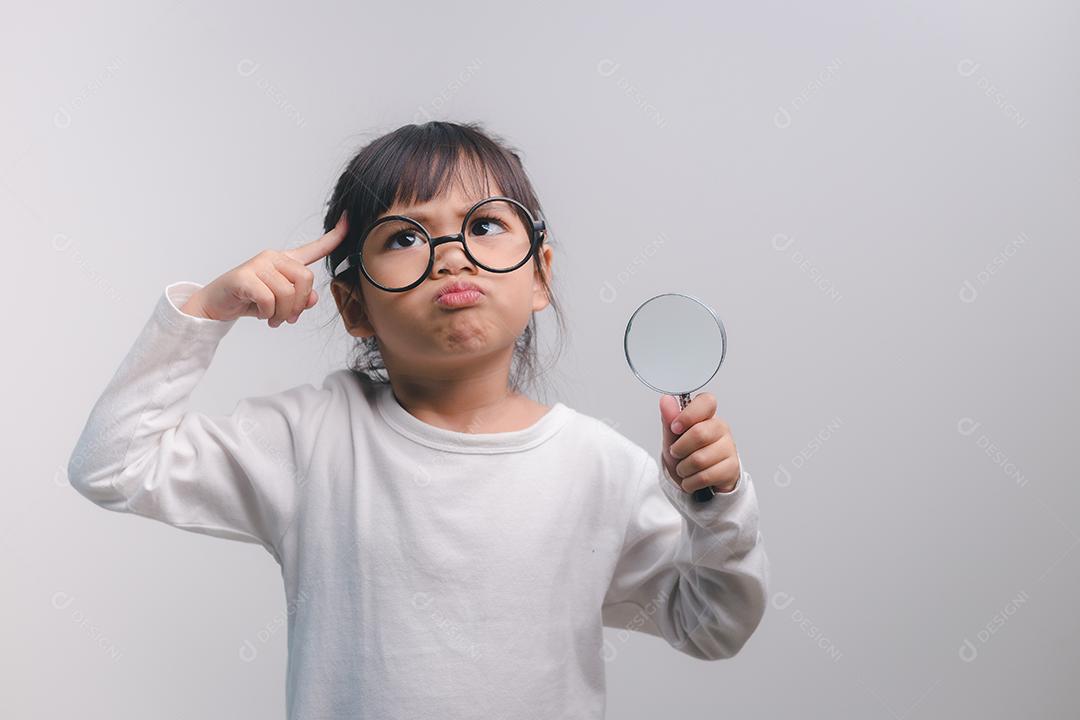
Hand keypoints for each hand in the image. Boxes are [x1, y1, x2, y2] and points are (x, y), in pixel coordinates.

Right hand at [181, 211, 348, 325]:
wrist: (217, 304)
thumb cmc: (250, 300)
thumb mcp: (280, 303)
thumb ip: (300, 300)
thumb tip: (313, 299)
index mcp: (286, 262)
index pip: (314, 248)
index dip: (334, 236)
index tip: (347, 219)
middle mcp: (274, 258)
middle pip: (306, 279)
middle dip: (299, 305)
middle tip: (287, 318)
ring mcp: (258, 264)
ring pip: (287, 293)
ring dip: (281, 314)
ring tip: (271, 318)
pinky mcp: (244, 276)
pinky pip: (268, 299)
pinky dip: (267, 313)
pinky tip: (261, 314)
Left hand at [660, 392, 739, 493]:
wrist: (695, 481)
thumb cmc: (686, 454)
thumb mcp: (672, 437)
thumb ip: (669, 418)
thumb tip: (666, 400)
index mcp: (707, 415)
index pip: (706, 402)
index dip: (688, 415)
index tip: (675, 427)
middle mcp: (721, 428)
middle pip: (699, 433)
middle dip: (679, 448)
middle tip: (676, 453)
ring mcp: (729, 448)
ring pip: (700, 459)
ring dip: (683, 468)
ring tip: (685, 468)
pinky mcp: (732, 468)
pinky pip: (705, 476)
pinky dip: (691, 482)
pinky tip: (692, 478)